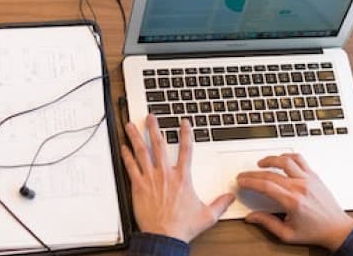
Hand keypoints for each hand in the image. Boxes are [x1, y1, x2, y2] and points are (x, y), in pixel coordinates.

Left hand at [120, 114, 234, 242]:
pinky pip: (131, 167)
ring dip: (136, 137)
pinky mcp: (138, 186)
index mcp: (182, 178)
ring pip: (142, 152)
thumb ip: (220, 203)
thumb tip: (230, 196)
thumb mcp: (208, 215)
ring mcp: (150, 179)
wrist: (165, 236)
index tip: (183, 122)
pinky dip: (126, 156)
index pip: (186, 149)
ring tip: (131, 125)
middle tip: (151, 116)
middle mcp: (166, 174)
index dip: (185, 133)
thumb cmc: (183, 226)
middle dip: (155, 128)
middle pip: (159, 145)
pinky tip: (123, 147)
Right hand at [236, 153, 352, 251]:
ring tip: (260, 163)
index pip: (265, 186)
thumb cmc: (316, 231)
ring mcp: (308, 179)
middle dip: (253, 174)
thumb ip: (268, 223)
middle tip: (244, 176)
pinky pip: (299, 159)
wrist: (337, 228)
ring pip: (285, 160)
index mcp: (293, 202)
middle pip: (270, 174)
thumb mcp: (288, 234)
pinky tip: (281, 159)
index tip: (242, 182)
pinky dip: (288, 156)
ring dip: (270, 159)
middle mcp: (300, 187)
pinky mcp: (314, 176)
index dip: (250, 181)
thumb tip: (252, 217)